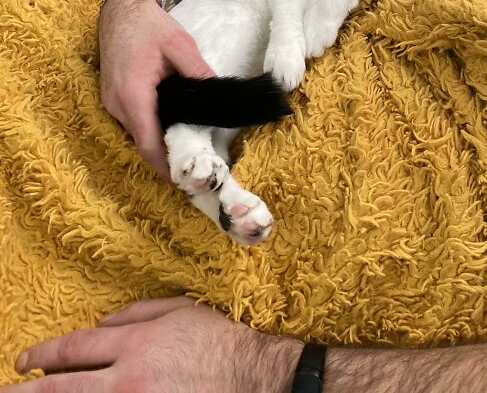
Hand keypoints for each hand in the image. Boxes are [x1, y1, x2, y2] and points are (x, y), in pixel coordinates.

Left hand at [12, 296, 301, 392]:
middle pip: (61, 388)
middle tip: (4, 391)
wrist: (254, 378)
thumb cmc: (219, 339)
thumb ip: (137, 313)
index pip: (73, 349)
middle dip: (25, 392)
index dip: (42, 355)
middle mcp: (126, 380)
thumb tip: (103, 324)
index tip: (24, 362)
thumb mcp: (179, 310)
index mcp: (133, 343)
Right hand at [99, 0, 213, 179]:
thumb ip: (198, 71)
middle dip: (166, 157)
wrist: (121, 9)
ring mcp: (111, 102)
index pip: (148, 142)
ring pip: (137, 133)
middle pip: (142, 141)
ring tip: (188, 148)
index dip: (165, 165)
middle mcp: (117, 104)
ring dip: (158, 142)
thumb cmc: (149, 25)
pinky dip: (150, 128)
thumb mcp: (179, 44)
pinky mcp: (113, 97)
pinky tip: (171, 127)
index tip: (184, 180)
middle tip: (195, 166)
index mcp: (133, 94)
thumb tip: (217, 92)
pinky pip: (132, 121)